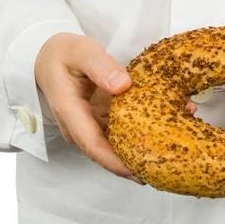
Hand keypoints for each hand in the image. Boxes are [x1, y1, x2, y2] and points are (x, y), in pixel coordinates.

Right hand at [35, 33, 197, 183]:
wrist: (49, 56)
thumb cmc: (64, 53)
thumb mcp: (81, 51)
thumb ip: (100, 66)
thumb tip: (123, 85)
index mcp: (71, 112)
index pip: (94, 146)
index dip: (117, 163)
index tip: (141, 171)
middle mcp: (80, 126)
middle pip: (108, 153)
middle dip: (137, 159)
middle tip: (168, 162)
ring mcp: (91, 125)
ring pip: (117, 143)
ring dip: (143, 145)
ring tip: (176, 141)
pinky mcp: (101, 120)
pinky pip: (121, 130)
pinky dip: (142, 128)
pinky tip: (168, 120)